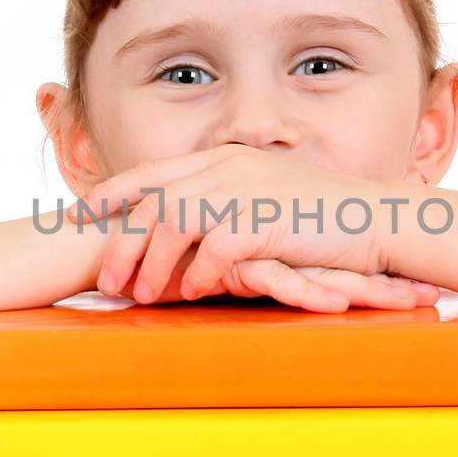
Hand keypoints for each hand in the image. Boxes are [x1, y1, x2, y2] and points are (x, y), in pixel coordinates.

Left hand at [66, 145, 427, 307]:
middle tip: (107, 282)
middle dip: (121, 244)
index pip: (151, 173)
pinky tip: (196, 295)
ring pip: (172, 223)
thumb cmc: (326, 218)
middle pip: (151, 201)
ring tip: (144, 298)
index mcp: (224, 158)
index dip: (111, 194)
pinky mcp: (265, 220)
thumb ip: (228, 204)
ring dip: (153, 265)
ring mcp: (246, 190)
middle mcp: (228, 167)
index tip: (78, 217)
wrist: (379, 220)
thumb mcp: (269, 197)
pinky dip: (199, 275)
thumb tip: (193, 234)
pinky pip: (213, 249)